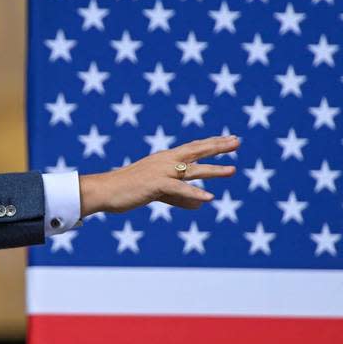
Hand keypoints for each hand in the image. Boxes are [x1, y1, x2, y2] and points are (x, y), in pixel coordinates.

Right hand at [78, 134, 238, 215]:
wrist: (105, 190)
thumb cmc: (128, 190)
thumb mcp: (159, 192)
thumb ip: (181, 197)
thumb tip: (200, 204)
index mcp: (166, 158)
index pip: (194, 148)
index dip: (212, 143)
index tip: (230, 139)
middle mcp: (166, 161)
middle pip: (197, 151)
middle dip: (218, 147)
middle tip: (237, 142)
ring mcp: (161, 172)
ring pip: (192, 170)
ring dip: (214, 170)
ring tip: (232, 170)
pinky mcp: (156, 185)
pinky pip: (179, 190)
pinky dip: (194, 193)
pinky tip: (209, 197)